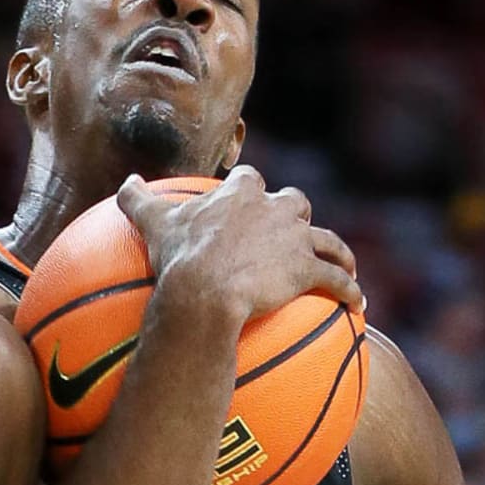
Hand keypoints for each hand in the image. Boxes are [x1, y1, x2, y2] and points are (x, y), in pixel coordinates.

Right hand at [118, 166, 364, 324]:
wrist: (203, 291)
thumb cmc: (178, 257)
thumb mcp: (153, 222)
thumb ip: (139, 198)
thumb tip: (126, 181)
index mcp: (242, 193)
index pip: (251, 179)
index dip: (252, 189)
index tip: (251, 199)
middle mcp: (276, 209)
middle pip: (296, 204)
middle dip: (297, 216)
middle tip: (295, 233)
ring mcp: (296, 240)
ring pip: (329, 240)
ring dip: (339, 253)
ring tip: (346, 266)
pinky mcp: (308, 270)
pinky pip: (338, 281)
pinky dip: (350, 291)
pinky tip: (359, 304)